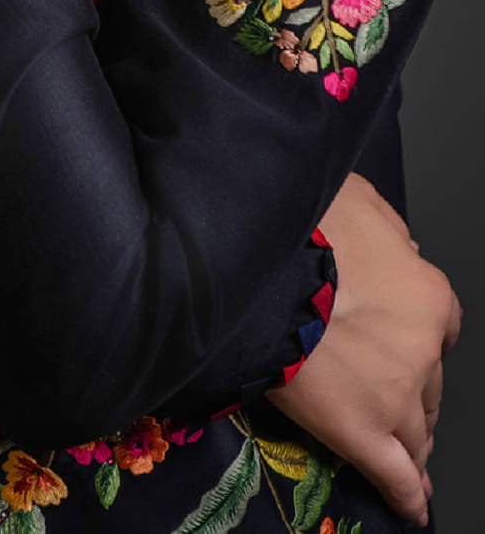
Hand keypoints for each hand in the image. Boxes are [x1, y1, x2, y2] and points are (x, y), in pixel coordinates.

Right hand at [264, 173, 460, 527]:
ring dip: (412, 439)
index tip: (400, 338)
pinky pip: (394, 474)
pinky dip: (405, 494)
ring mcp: (394, 394)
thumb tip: (400, 244)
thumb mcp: (356, 197)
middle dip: (414, 388)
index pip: (441, 326)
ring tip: (405, 453)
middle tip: (388, 389)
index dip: (418, 334)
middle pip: (431, 383)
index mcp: (426, 293)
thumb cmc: (302, 222)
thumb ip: (386, 225)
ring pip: (418, 430)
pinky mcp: (360, 431)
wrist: (259, 262)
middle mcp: (421, 348)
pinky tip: (410, 505)